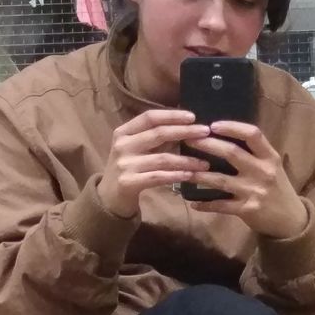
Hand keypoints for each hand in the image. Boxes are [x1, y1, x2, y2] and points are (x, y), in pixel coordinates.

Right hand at [98, 109, 212, 219]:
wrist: (109, 198)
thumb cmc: (128, 170)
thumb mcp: (135, 149)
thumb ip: (153, 138)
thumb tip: (185, 126)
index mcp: (124, 132)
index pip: (150, 117)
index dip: (171, 115)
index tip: (193, 117)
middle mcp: (122, 145)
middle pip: (158, 134)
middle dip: (185, 132)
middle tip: (205, 132)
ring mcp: (124, 164)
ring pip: (162, 158)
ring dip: (186, 160)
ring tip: (204, 163)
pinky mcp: (128, 183)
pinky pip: (158, 177)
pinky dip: (176, 175)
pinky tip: (190, 175)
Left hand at [187, 122, 308, 237]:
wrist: (290, 219)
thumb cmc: (277, 188)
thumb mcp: (272, 166)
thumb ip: (254, 153)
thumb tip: (224, 137)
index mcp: (270, 157)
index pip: (252, 134)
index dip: (232, 127)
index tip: (213, 125)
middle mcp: (263, 171)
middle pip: (232, 153)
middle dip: (207, 144)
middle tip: (189, 139)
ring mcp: (254, 191)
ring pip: (221, 180)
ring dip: (200, 175)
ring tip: (184, 170)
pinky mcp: (247, 210)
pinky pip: (221, 205)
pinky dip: (206, 204)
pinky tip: (193, 202)